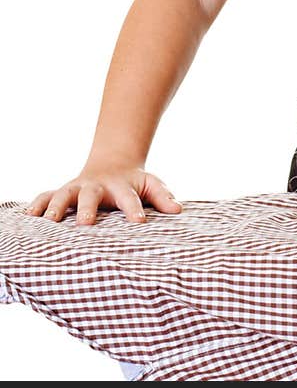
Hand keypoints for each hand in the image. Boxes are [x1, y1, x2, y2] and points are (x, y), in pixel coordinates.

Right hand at [24, 159, 182, 225]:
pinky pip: (45, 196)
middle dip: (87, 209)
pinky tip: (28, 216)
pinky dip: (36, 204)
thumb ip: (162, 197)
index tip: (139, 222)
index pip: (129, 199)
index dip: (134, 210)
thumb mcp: (150, 184)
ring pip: (63, 195)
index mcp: (120, 187)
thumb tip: (178, 210)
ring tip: (50, 221)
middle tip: (86, 224)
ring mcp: (77, 188)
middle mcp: (96, 187)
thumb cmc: (133, 182)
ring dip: (56, 207)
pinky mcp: (62, 191)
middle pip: (91, 196)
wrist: (112, 162)